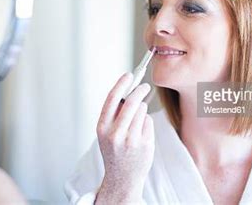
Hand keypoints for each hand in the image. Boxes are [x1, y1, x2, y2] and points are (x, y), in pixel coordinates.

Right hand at [95, 73, 154, 203]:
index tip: (129, 75)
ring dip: (141, 111)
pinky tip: (141, 136)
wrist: (122, 177)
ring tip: (135, 126)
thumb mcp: (106, 132)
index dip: (121, 84)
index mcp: (102, 128)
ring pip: (142, 111)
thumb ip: (114, 113)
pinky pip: (148, 122)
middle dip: (140, 90)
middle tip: (145, 87)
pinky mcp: (145, 144)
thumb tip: (127, 89)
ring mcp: (131, 140)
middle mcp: (115, 134)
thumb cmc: (114, 150)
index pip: (112, 99)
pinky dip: (146, 124)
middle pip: (132, 101)